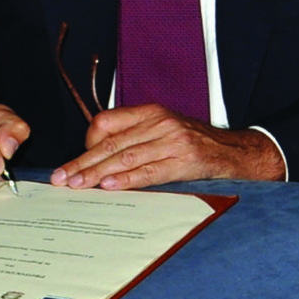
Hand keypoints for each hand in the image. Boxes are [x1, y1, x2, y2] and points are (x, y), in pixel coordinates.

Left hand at [49, 105, 286, 189]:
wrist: (236, 152)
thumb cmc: (195, 144)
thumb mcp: (165, 130)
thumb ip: (136, 137)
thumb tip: (98, 158)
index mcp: (150, 112)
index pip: (106, 123)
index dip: (86, 144)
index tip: (73, 164)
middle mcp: (159, 123)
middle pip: (110, 143)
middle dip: (83, 163)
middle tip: (62, 178)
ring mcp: (172, 141)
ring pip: (125, 158)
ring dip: (97, 174)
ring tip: (77, 185)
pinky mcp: (184, 161)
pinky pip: (149, 172)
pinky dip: (127, 180)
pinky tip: (109, 186)